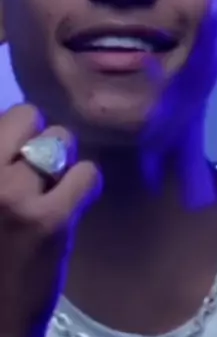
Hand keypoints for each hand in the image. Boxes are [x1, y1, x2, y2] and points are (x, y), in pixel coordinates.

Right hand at [0, 104, 99, 336]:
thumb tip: (20, 141)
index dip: (11, 134)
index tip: (16, 158)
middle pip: (25, 116)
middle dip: (38, 137)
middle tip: (39, 169)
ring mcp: (10, 194)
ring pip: (60, 141)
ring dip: (64, 162)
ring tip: (54, 191)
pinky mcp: (48, 220)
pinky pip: (85, 174)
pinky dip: (87, 185)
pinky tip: (75, 205)